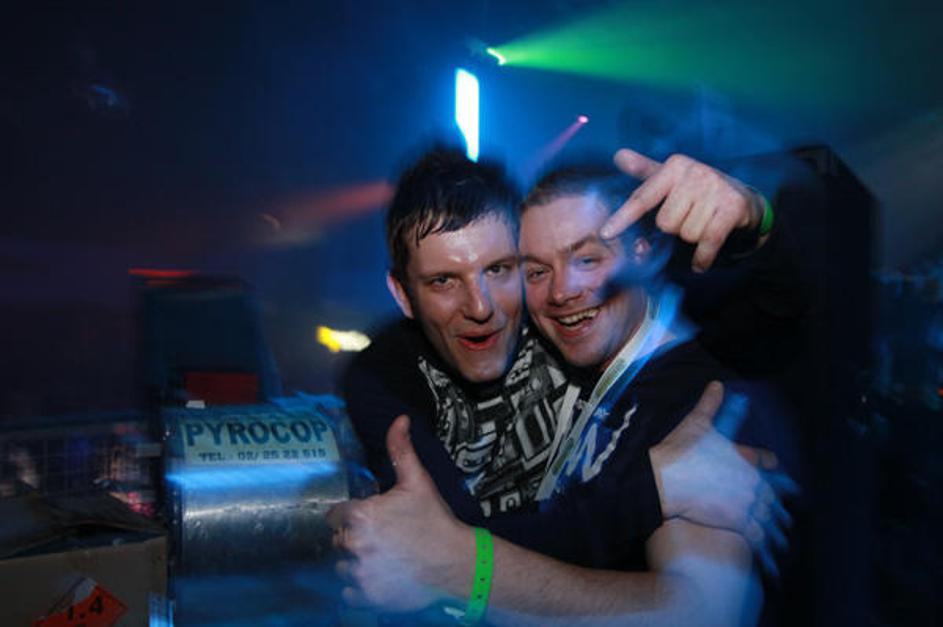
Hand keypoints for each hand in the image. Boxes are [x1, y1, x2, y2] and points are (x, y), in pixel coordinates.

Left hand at [327, 415, 472, 610]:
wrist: (455, 561)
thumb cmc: (434, 520)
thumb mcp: (417, 480)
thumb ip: (400, 449)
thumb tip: (400, 419)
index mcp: (360, 515)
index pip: (335, 515)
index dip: (352, 515)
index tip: (371, 519)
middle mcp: (354, 545)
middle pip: (338, 540)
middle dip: (355, 538)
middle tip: (383, 537)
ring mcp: (359, 573)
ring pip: (342, 566)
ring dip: (356, 562)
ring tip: (383, 557)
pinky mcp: (367, 595)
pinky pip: (348, 591)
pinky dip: (361, 587)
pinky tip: (382, 576)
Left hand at [602, 148, 765, 271]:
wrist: (744, 199)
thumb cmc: (698, 192)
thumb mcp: (671, 179)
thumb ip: (644, 175)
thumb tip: (618, 155)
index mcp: (674, 166)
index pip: (642, 198)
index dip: (623, 218)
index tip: (606, 234)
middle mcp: (695, 173)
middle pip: (665, 223)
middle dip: (674, 229)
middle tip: (688, 218)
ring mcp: (716, 189)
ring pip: (686, 234)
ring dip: (692, 239)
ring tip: (703, 225)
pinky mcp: (733, 207)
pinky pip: (707, 242)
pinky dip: (702, 257)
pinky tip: (700, 263)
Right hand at [649, 382, 797, 575]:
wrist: (661, 482)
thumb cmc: (677, 452)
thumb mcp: (695, 423)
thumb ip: (710, 405)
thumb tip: (716, 384)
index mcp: (743, 456)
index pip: (768, 461)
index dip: (773, 466)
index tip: (778, 470)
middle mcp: (750, 480)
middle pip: (773, 493)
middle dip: (780, 503)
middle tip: (787, 514)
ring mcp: (744, 502)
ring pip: (769, 517)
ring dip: (777, 527)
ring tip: (782, 539)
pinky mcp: (735, 522)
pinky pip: (757, 535)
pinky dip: (763, 542)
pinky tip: (766, 549)